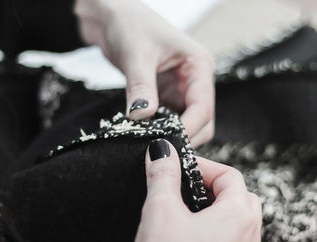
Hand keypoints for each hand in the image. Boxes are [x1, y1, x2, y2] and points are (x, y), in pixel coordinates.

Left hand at [75, 0, 214, 146]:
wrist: (112, 16)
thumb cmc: (130, 24)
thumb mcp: (136, 55)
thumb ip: (141, 87)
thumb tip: (141, 118)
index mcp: (198, 65)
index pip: (203, 106)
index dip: (189, 128)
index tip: (168, 145)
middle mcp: (195, 79)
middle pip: (203, 120)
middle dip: (185, 137)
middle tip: (159, 151)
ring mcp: (181, 89)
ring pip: (188, 124)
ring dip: (173, 136)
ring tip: (152, 146)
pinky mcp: (166, 95)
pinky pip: (170, 120)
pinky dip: (162, 130)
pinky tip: (147, 136)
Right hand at [130, 139, 261, 241]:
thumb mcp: (160, 211)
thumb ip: (163, 175)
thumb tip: (162, 150)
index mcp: (238, 217)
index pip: (229, 176)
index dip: (203, 165)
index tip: (179, 166)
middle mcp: (249, 239)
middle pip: (241, 197)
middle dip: (214, 186)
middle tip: (186, 186)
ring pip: (240, 221)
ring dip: (218, 209)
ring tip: (188, 211)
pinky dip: (218, 231)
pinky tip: (192, 237)